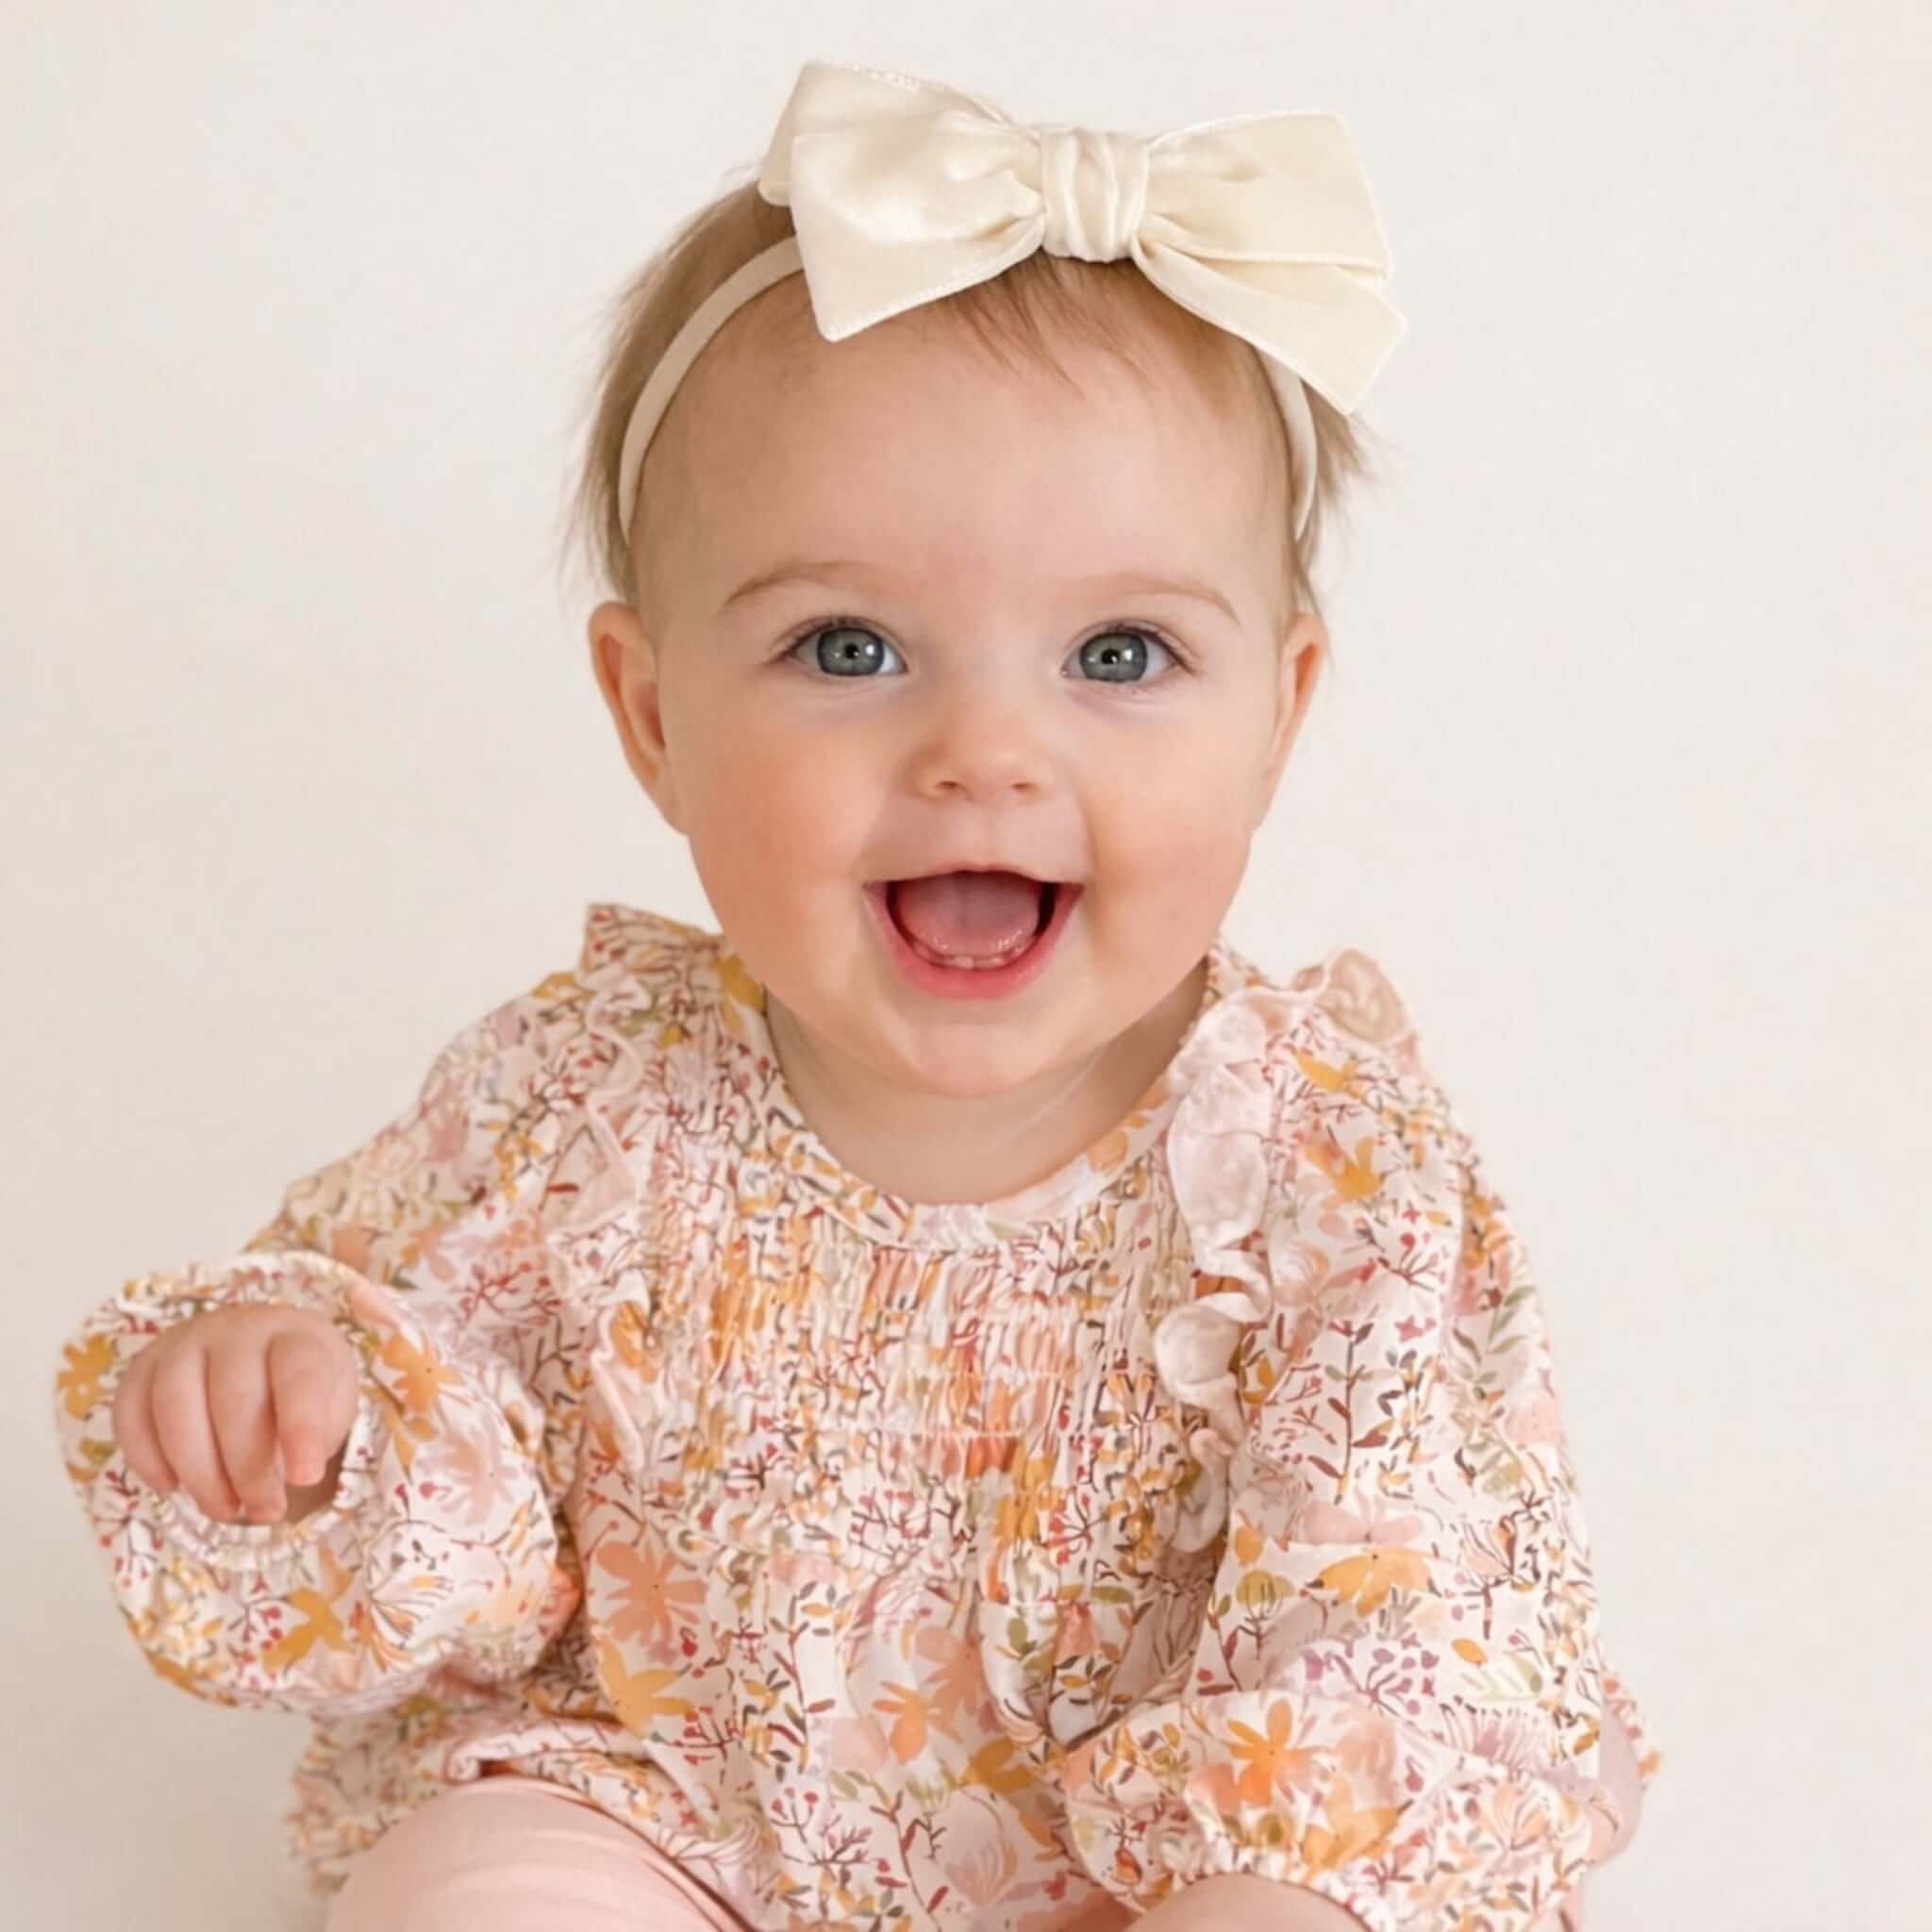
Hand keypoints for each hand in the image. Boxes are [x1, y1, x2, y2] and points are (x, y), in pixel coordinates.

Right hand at [110, 1302, 358, 1524]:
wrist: (260, 1361)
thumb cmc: (300, 1394)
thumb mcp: (328, 1409)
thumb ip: (316, 1435)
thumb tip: (290, 1477)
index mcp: (296, 1336)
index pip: (299, 1375)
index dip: (302, 1428)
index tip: (305, 1478)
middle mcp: (238, 1330)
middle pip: (233, 1398)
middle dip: (248, 1468)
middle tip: (265, 1511)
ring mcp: (184, 1344)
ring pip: (176, 1406)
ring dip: (198, 1471)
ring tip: (223, 1510)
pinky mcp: (142, 1368)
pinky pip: (130, 1413)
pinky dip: (146, 1457)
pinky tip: (170, 1487)